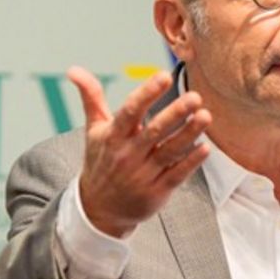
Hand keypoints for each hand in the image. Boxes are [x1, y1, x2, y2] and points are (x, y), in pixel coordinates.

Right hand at [69, 67, 210, 236]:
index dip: (147, 93)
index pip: (130, 111)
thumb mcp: (94, 130)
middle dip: (176, 113)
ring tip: (206, 116)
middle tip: (195, 97)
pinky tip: (205, 147)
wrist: (99, 208)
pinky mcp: (157, 191)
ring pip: (169, 151)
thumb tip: (73, 69)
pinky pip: (176, 174)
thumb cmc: (100, 161)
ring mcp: (143, 174)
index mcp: (113, 136)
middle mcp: (128, 154)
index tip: (164, 76)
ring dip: (189, 134)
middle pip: (154, 131)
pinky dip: (191, 162)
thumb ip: (91, 97)